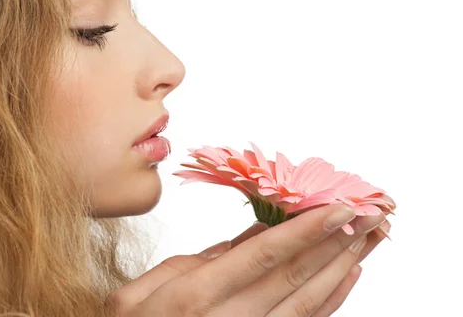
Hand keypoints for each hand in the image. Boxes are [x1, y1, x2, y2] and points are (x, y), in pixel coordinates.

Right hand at [105, 205, 387, 316]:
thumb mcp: (139, 292)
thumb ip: (194, 263)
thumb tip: (246, 235)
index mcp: (194, 296)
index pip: (262, 255)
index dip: (305, 230)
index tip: (337, 205)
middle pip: (293, 276)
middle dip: (335, 241)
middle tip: (369, 213)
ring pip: (306, 302)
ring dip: (340, 266)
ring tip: (366, 237)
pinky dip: (330, 301)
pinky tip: (347, 276)